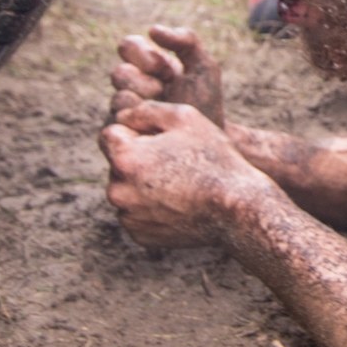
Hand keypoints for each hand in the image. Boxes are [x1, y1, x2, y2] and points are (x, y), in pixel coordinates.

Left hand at [98, 101, 265, 248]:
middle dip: (138, 160)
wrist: (237, 209)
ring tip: (180, 184)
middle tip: (175, 163)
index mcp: (124, 159)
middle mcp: (117, 191)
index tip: (161, 140)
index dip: (135, 132)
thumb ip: (144, 111)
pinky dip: (151, 208)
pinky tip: (178, 203)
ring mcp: (128, 217)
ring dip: (143, 184)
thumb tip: (122, 118)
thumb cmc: (213, 158)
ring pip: (126, 190)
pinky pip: (137, 214)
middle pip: (118, 165)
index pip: (109, 135)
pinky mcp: (140, 236)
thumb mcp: (184, 117)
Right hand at [111, 26, 224, 126]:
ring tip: (164, 115)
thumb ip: (186, 40)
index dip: (145, 57)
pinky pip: (119, 123)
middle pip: (119, 74)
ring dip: (145, 106)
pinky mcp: (120, 135)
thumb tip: (152, 30)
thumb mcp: (203, 67)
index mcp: (148, 66)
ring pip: (119, 99)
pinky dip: (140, 124)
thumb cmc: (206, 105)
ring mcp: (123, 111)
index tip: (168, 72)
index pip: (127, 46)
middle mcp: (132, 86)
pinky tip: (156, 130)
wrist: (207, 142)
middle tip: (167, 95)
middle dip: (147, 84)